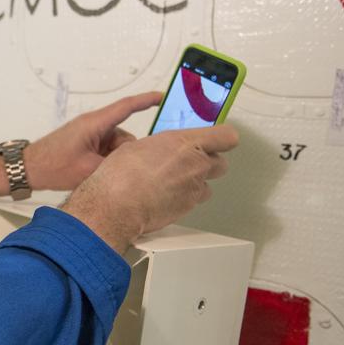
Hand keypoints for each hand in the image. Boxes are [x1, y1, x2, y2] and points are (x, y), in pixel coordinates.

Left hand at [24, 92, 163, 191]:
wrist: (29, 169)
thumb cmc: (52, 166)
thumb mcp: (89, 170)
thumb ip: (115, 165)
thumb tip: (133, 165)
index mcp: (94, 124)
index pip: (126, 107)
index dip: (146, 101)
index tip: (162, 96)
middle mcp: (94, 125)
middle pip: (124, 136)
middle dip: (126, 154)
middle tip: (115, 170)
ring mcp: (90, 134)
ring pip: (117, 146)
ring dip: (114, 161)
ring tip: (98, 173)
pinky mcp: (87, 143)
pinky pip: (107, 150)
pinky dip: (107, 161)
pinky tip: (97, 173)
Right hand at [60, 124, 238, 251]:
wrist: (117, 205)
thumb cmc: (121, 176)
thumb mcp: (139, 146)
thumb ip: (162, 146)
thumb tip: (162, 149)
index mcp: (184, 143)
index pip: (226, 137)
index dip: (223, 138)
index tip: (218, 138)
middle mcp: (195, 165)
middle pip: (220, 163)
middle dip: (208, 162)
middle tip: (189, 162)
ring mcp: (194, 188)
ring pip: (207, 184)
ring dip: (195, 183)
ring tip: (174, 183)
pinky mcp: (188, 207)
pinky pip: (193, 200)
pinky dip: (183, 198)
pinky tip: (166, 196)